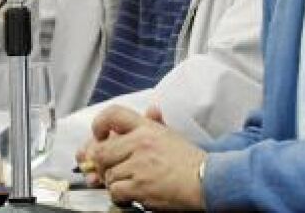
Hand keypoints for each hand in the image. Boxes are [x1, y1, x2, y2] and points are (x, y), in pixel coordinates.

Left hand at [77, 106, 206, 209]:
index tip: (98, 136)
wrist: (206, 181)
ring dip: (113, 182)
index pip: (113, 114)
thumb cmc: (189, 161)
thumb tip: (151, 110)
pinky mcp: (140, 186)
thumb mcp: (172, 135)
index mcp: (147, 128)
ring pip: (108, 174)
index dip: (99, 124)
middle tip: (108, 169)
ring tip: (128, 183)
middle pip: (101, 151)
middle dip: (101, 164)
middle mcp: (140, 143)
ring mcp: (139, 165)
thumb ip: (156, 123)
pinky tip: (130, 194)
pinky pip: (115, 190)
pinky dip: (119, 195)